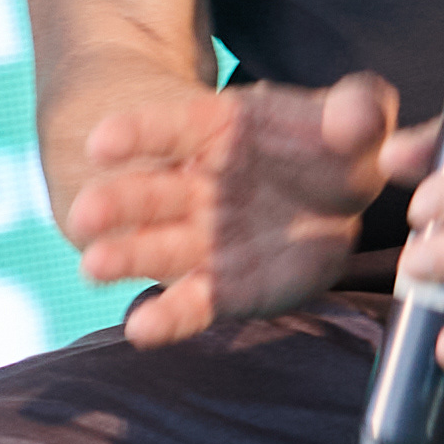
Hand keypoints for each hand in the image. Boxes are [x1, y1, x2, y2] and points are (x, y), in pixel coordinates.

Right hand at [67, 74, 420, 344]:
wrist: (321, 199)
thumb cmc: (327, 149)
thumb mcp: (351, 121)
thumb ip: (359, 111)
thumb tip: (358, 119)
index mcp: (215, 130)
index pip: (167, 127)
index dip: (135, 133)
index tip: (100, 142)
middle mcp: (195, 185)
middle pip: (146, 191)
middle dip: (114, 204)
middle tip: (84, 216)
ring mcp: (202, 238)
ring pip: (155, 247)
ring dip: (124, 257)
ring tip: (93, 267)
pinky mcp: (221, 286)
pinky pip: (191, 302)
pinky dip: (167, 317)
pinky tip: (141, 332)